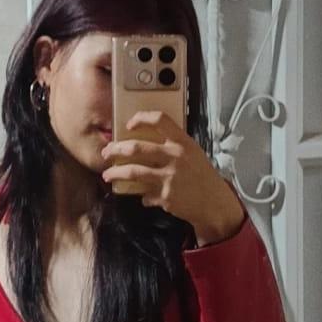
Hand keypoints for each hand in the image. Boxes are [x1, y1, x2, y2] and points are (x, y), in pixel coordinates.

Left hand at [99, 110, 244, 244]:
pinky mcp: (165, 196)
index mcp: (182, 142)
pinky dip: (141, 196)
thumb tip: (144, 142)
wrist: (214, 203)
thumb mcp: (192, 153)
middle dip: (116, 150)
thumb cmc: (201, 176)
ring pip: (133, 172)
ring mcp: (169, 177)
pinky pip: (144, 194)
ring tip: (107, 175)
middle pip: (136, 148)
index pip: (159, 120)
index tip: (129, 124)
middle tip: (107, 153)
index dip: (141, 119)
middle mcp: (175, 157)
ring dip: (116, 173)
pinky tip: (142, 197)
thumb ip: (172, 146)